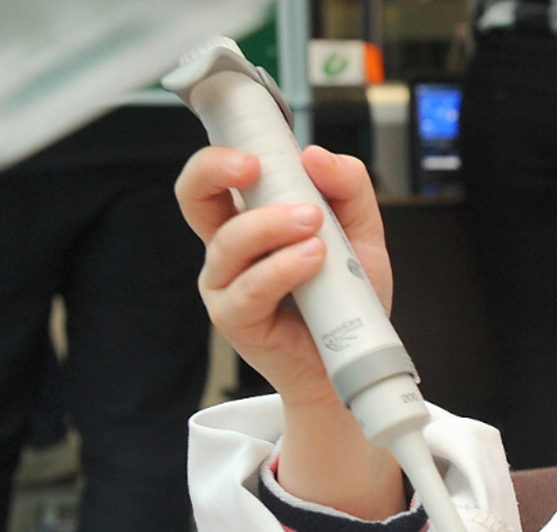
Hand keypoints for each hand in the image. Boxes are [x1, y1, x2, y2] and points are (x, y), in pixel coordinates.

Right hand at [175, 145, 392, 407]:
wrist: (353, 361)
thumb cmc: (346, 297)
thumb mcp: (362, 233)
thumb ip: (348, 189)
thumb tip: (316, 155)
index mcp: (250, 220)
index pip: (218, 176)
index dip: (222, 154)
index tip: (254, 146)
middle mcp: (229, 249)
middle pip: (194, 196)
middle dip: (214, 170)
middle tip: (255, 166)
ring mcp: (227, 284)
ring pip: (229, 241)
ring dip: (272, 225)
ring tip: (315, 228)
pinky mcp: (235, 319)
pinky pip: (249, 288)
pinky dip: (281, 269)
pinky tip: (312, 260)